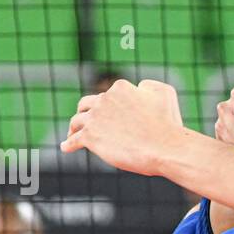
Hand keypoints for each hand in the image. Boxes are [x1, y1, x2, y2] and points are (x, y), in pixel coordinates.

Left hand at [61, 79, 183, 175]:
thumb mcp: (165, 93)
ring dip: (74, 127)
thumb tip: (138, 86)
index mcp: (120, 88)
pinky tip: (66, 147)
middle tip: (85, 121)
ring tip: (72, 134)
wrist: (164, 148)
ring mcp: (95, 118)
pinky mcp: (90, 137)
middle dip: (86, 112)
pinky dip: (69, 143)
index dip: (110, 105)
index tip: (112, 115)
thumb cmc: (168, 124)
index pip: (110, 94)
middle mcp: (104, 99)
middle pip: (87, 104)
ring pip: (77, 121)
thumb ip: (149, 85)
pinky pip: (74, 140)